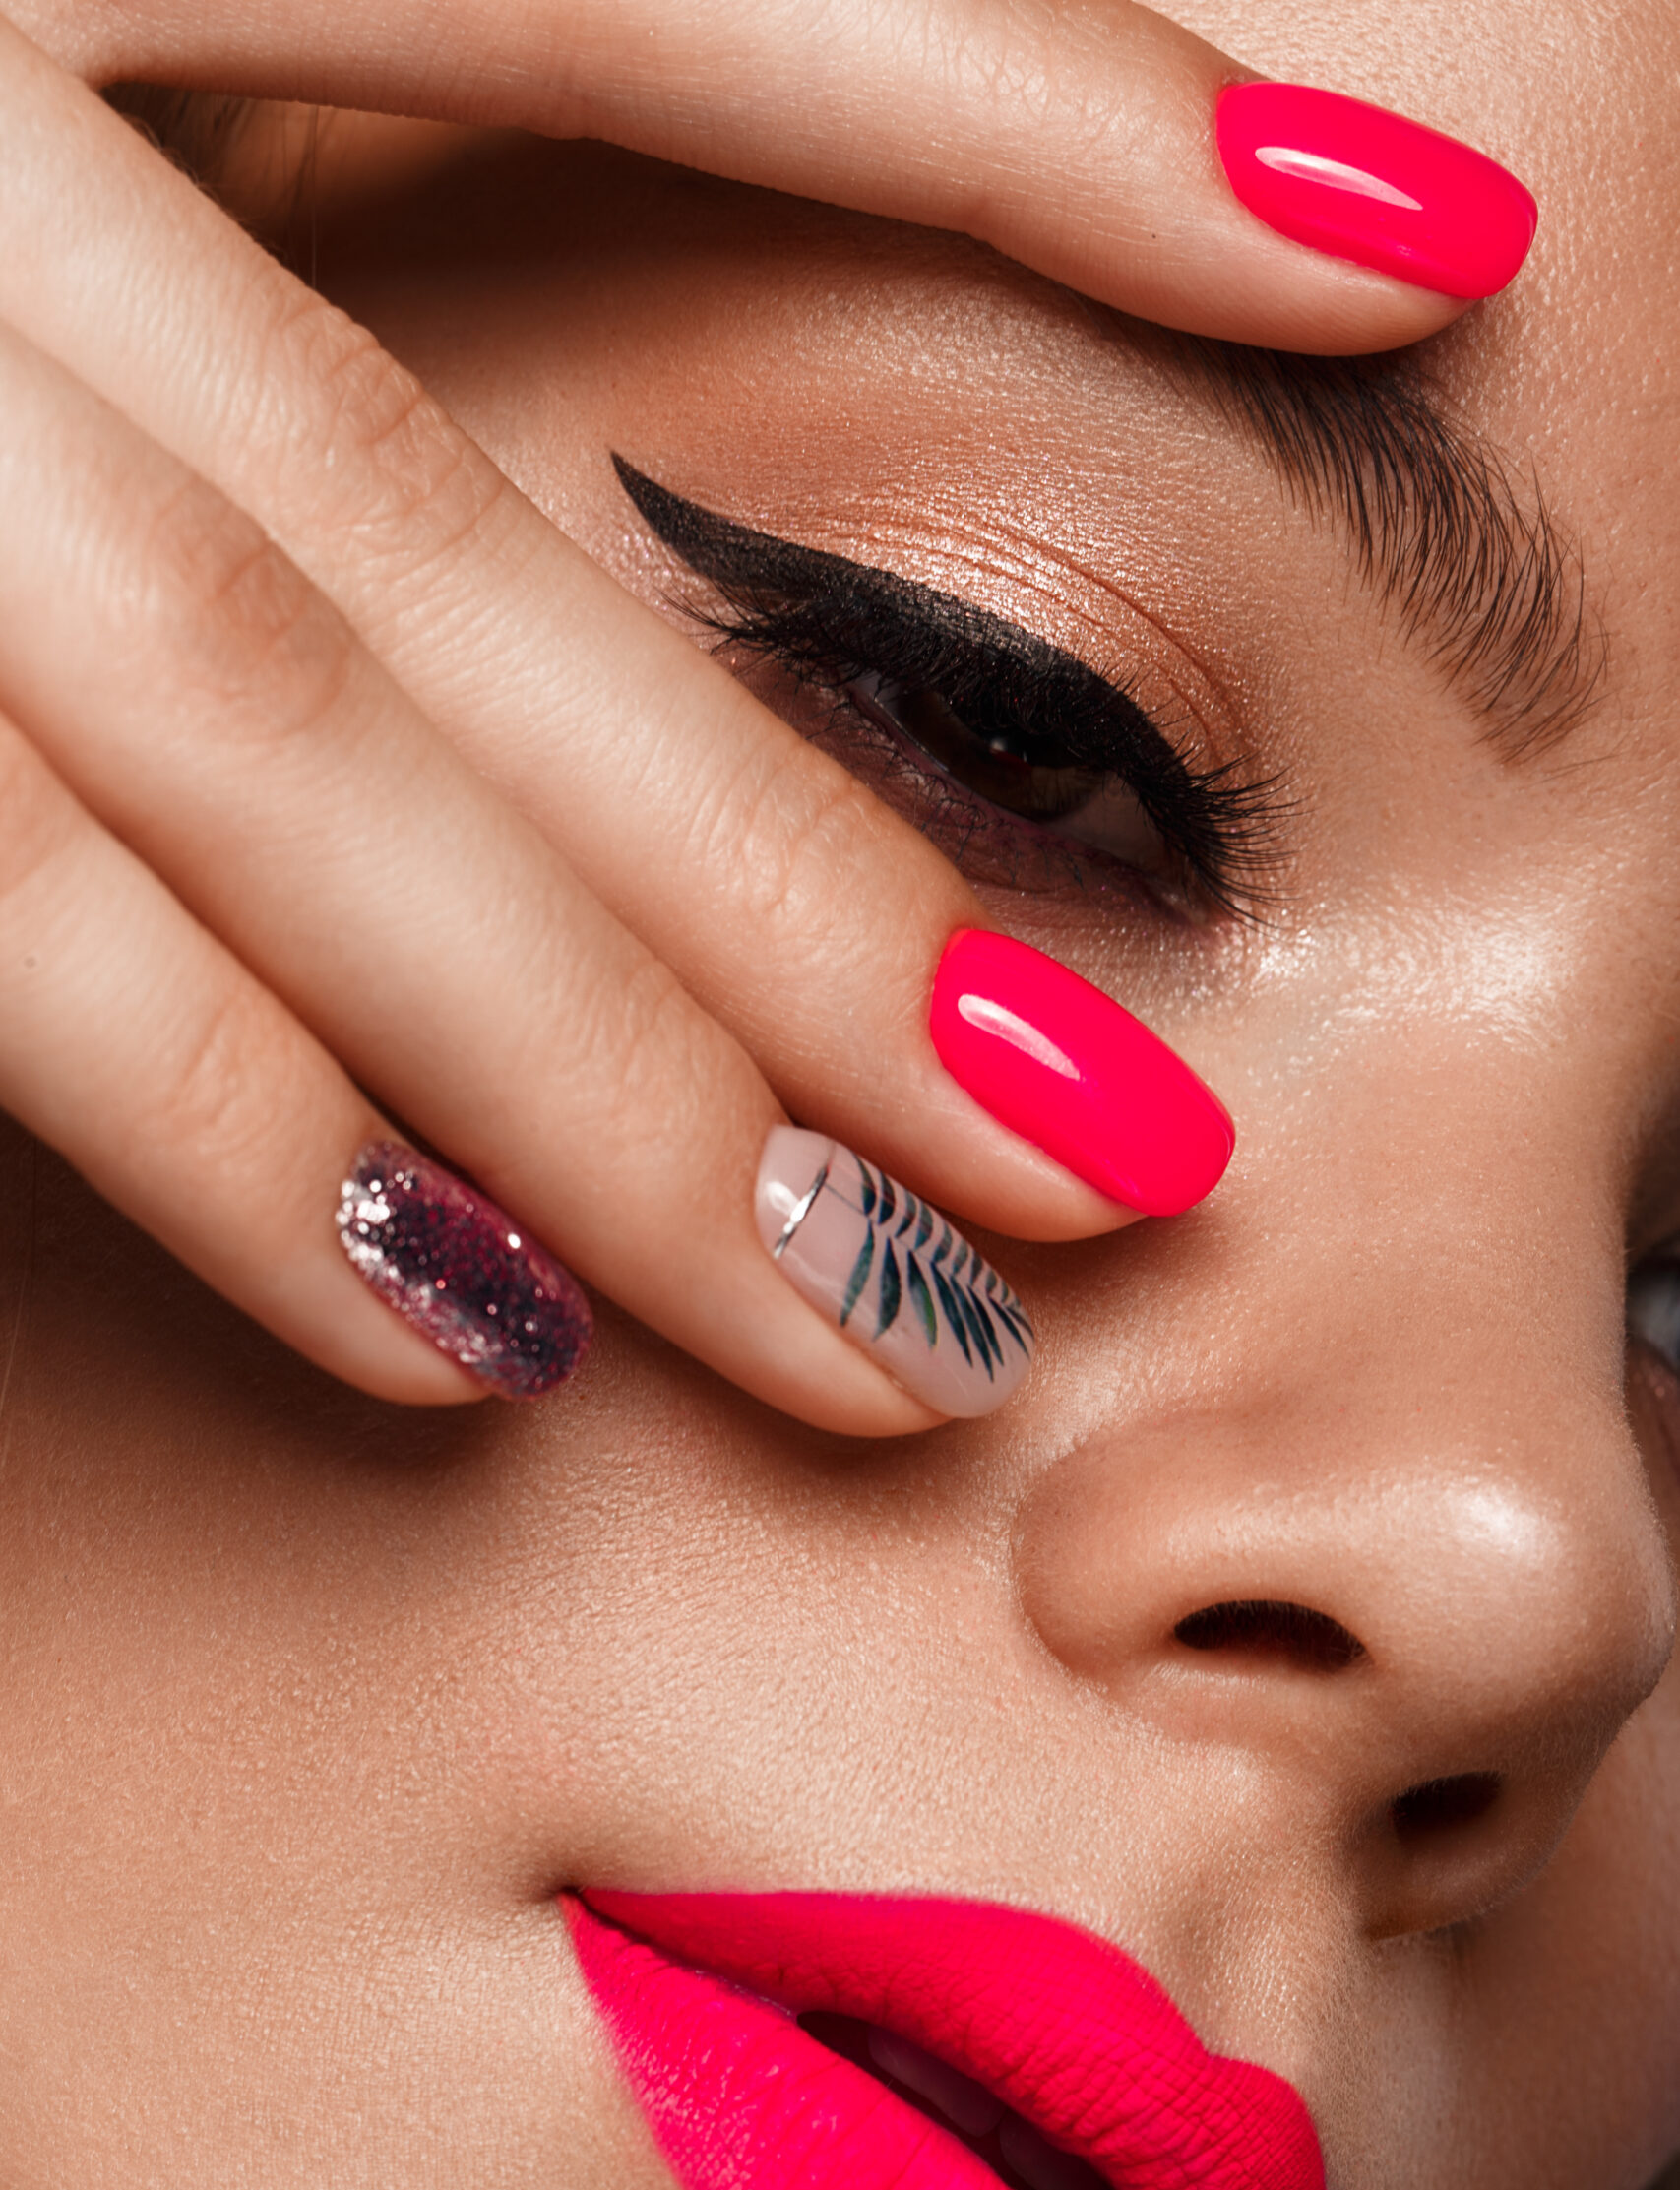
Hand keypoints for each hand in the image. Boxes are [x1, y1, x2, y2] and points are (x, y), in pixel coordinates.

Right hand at [0, 8, 1532, 1429]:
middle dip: (793, 880)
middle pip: (424, 544)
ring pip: (269, 744)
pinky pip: (0, 938)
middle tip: (1129, 1160)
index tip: (1419, 262)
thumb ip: (328, 188)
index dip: (997, 113)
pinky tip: (467, 1348)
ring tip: (892, 1332)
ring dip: (607, 1069)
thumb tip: (646, 475)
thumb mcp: (75, 99)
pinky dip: (236, 1137)